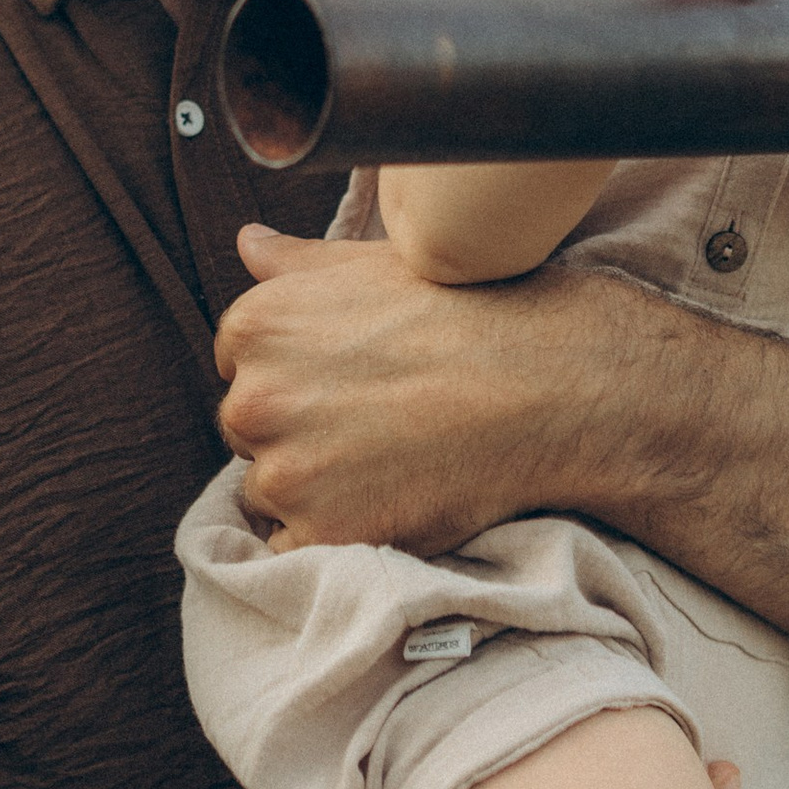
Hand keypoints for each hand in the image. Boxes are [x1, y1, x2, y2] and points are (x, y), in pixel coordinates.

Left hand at [217, 222, 599, 549]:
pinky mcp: (321, 533)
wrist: (548, 384)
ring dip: (312, 488)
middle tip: (377, 424)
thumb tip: (248, 242)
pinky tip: (388, 502)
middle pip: (248, 431)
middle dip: (297, 431)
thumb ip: (298, 262)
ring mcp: (285, 472)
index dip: (297, 378)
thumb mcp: (376, 265)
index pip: (240, 368)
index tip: (351, 382)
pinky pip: (296, 547)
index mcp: (256, 324)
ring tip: (390, 462)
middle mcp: (254, 397)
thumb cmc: (469, 313)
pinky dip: (332, 535)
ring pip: (270, 491)